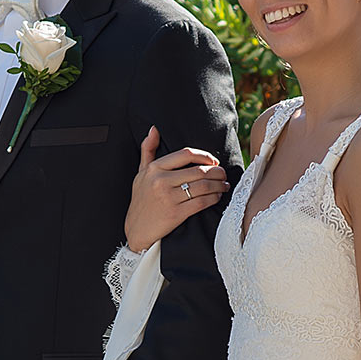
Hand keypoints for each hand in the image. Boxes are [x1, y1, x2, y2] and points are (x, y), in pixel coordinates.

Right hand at [126, 126, 228, 251]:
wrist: (136, 230)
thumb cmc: (141, 200)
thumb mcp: (141, 173)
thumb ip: (148, 150)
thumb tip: (154, 129)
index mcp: (154, 168)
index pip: (186, 154)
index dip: (204, 156)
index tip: (213, 161)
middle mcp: (161, 181)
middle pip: (199, 170)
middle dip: (217, 172)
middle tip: (223, 174)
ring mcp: (169, 198)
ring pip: (203, 186)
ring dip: (218, 184)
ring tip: (223, 185)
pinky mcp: (176, 213)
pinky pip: (202, 202)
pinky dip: (214, 198)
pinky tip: (217, 197)